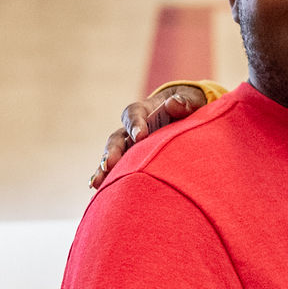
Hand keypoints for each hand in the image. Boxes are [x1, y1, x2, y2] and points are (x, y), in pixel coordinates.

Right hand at [89, 85, 206, 187]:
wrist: (186, 117)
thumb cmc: (187, 107)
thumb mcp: (191, 101)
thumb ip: (185, 103)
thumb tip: (173, 103)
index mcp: (144, 111)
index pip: (134, 113)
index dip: (135, 124)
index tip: (140, 136)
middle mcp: (131, 129)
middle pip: (117, 138)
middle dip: (113, 151)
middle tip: (111, 164)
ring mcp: (130, 146)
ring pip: (113, 156)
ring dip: (104, 168)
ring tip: (98, 182)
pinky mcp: (132, 161)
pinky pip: (116, 170)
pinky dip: (106, 177)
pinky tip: (96, 187)